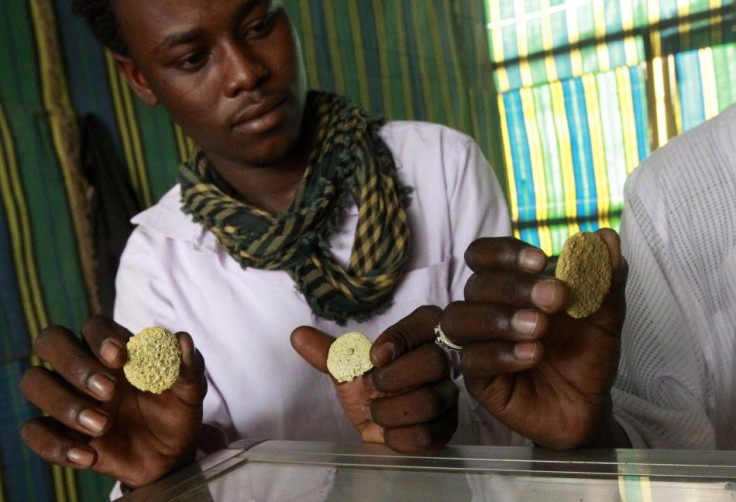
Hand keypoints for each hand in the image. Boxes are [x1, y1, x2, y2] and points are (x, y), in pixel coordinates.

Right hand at [19, 316, 206, 487]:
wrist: (169, 455)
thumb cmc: (175, 411)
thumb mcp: (190, 391)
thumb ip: (188, 366)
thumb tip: (182, 339)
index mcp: (114, 349)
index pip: (93, 325)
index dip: (100, 336)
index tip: (119, 357)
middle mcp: (83, 367)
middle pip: (51, 341)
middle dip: (74, 363)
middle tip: (108, 390)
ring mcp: (67, 397)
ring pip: (34, 381)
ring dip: (63, 403)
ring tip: (103, 425)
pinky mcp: (58, 431)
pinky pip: (33, 430)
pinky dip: (56, 444)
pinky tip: (89, 454)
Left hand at [291, 306, 457, 452]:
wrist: (375, 430)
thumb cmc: (367, 392)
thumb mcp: (346, 371)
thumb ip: (328, 353)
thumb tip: (297, 335)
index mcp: (419, 340)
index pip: (428, 320)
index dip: (402, 336)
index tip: (373, 356)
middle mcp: (440, 365)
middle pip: (435, 361)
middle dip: (394, 378)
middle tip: (372, 387)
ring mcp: (446, 398)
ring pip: (431, 400)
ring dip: (391, 411)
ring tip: (376, 413)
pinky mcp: (446, 429)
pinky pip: (430, 434)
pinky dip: (400, 437)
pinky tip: (388, 434)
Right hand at [443, 229, 627, 448]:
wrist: (591, 405)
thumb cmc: (586, 353)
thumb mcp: (603, 314)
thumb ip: (603, 277)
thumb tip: (605, 236)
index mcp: (509, 284)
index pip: (483, 255)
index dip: (504, 252)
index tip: (541, 260)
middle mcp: (487, 308)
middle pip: (476, 284)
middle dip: (515, 287)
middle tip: (556, 297)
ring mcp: (478, 343)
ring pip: (461, 318)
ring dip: (499, 318)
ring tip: (539, 327)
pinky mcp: (478, 378)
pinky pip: (473, 360)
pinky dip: (502, 354)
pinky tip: (534, 355)